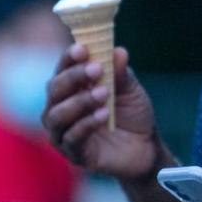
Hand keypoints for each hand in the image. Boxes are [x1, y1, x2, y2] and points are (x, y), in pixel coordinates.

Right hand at [42, 43, 160, 181]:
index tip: (83, 49)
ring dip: (80, 101)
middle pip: (54, 88)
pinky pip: (70, 138)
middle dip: (74, 76)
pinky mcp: (73, 153)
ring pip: (56, 114)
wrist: (146, 148)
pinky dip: (86, 124)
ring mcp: (63, 131)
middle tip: (96, 69)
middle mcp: (61, 107)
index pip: (63, 68)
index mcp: (72, 87)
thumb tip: (118, 51)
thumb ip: (121, 73)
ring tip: (104, 94)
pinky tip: (104, 115)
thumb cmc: (133, 114)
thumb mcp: (131, 90)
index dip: (69, 57)